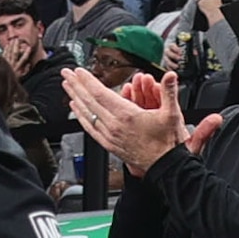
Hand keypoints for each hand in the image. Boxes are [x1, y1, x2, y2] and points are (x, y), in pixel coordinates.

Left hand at [61, 62, 199, 175]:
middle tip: (66, 73)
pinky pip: (90, 128)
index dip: (88, 81)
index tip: (79, 71)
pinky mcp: (108, 144)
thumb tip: (171, 76)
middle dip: (76, 85)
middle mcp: (114, 125)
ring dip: (75, 98)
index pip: (100, 94)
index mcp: (127, 115)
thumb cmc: (166, 142)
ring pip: (87, 114)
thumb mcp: (172, 114)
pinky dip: (81, 116)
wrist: (163, 166)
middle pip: (89, 101)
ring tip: (67, 86)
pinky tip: (76, 109)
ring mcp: (110, 135)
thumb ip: (170, 92)